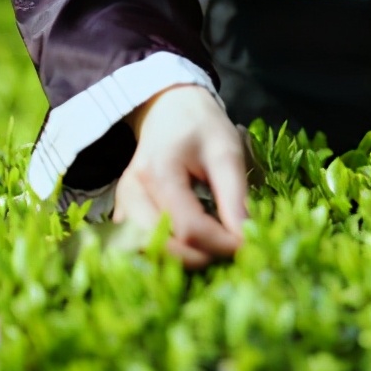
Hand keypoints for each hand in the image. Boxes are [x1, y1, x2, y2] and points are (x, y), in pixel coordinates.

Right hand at [114, 84, 247, 268]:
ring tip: (213, 246)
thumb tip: (246, 237)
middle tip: (232, 248)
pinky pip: (141, 248)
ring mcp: (122, 206)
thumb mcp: (226, 152)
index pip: (189, 228)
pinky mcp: (123, 215)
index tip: (248, 243)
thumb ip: (235, 196)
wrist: (169, 110)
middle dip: (202, 256)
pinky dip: (167, 254)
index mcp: (158, 173)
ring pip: (148, 253)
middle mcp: (131, 194)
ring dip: (182, 259)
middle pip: (162, 248)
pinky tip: (193, 244)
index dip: (222, 244)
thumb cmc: (201, 127)